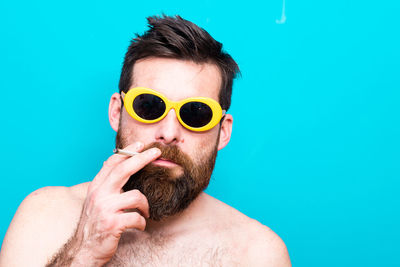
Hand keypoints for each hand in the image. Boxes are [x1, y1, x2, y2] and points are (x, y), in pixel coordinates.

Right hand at [71, 142, 160, 265]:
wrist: (83, 250)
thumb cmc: (95, 224)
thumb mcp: (96, 201)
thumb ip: (108, 186)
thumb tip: (121, 167)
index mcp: (96, 187)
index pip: (112, 163)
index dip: (127, 152)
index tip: (140, 144)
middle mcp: (99, 195)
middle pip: (123, 170)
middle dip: (141, 158)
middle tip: (156, 152)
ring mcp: (105, 209)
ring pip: (136, 196)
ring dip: (146, 206)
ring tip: (145, 212)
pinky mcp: (112, 224)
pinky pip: (137, 217)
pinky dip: (142, 222)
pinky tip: (140, 225)